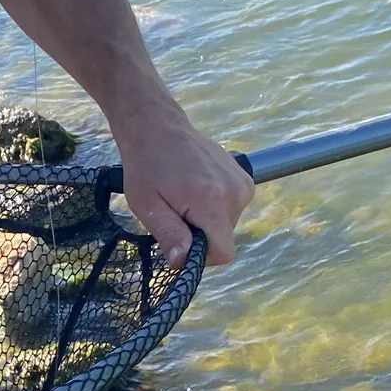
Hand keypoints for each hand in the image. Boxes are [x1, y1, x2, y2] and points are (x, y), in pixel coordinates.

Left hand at [113, 105, 254, 269]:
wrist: (159, 128)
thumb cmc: (146, 167)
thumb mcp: (147, 206)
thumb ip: (169, 235)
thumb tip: (182, 262)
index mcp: (213, 202)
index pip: (223, 252)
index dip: (200, 258)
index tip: (180, 244)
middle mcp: (235, 193)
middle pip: (222, 239)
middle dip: (198, 236)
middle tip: (175, 212)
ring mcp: (242, 183)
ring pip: (226, 225)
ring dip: (204, 221)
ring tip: (183, 199)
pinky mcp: (244, 178)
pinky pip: (231, 209)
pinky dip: (213, 208)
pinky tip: (195, 191)